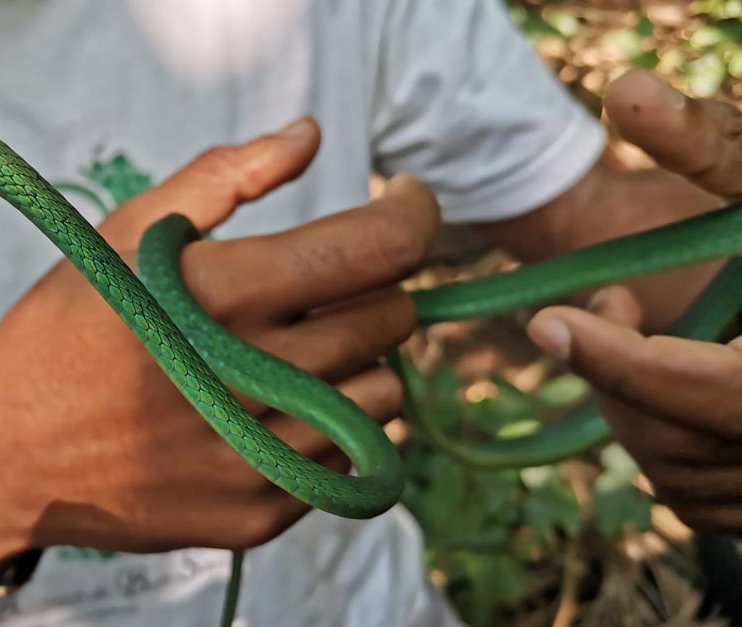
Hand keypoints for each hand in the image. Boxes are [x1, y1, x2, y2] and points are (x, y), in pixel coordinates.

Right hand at [0, 119, 440, 576]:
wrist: (3, 453)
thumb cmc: (65, 330)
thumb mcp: (125, 234)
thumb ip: (223, 176)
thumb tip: (308, 136)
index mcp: (218, 296)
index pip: (376, 249)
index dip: (411, 214)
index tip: (403, 204)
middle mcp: (246, 380)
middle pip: (391, 320)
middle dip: (374, 288)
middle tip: (323, 287)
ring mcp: (254, 457)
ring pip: (385, 395)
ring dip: (357, 364)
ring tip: (293, 355)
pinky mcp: (255, 514)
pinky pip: (351, 462)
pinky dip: (331, 429)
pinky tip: (274, 411)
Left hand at [528, 70, 741, 530]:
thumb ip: (718, 145)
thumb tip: (624, 91)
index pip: (703, 388)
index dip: (617, 359)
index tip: (546, 320)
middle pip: (679, 443)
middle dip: (620, 376)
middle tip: (608, 308)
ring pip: (681, 478)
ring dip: (637, 409)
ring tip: (644, 336)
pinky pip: (702, 501)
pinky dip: (669, 445)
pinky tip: (676, 387)